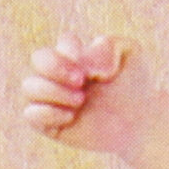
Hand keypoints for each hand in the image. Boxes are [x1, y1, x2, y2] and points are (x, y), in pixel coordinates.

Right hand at [23, 33, 140, 149]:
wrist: (139, 125)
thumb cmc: (134, 86)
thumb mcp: (131, 55)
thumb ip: (108, 46)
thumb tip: (83, 65)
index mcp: (76, 55)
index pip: (64, 42)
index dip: (73, 50)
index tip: (95, 68)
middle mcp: (59, 74)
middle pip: (38, 58)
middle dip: (55, 67)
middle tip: (81, 80)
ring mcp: (52, 99)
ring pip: (29, 87)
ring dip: (54, 91)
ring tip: (80, 100)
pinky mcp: (49, 124)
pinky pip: (29, 114)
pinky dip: (47, 113)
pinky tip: (71, 116)